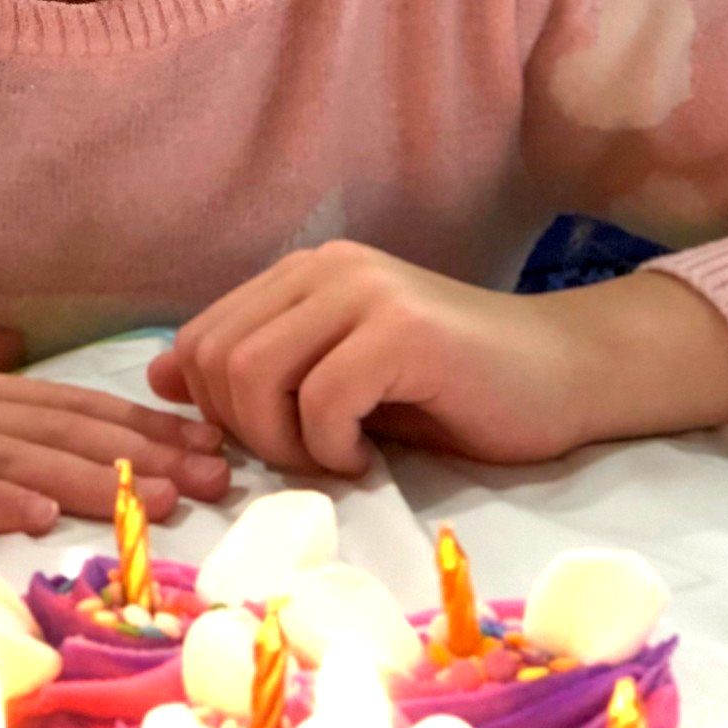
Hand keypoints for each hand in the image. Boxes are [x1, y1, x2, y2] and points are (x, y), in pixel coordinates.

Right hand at [0, 326, 232, 534]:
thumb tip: (11, 369)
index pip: (59, 401)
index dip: (136, 420)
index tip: (206, 440)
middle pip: (57, 426)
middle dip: (144, 451)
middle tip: (220, 476)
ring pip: (12, 452)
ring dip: (92, 477)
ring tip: (160, 499)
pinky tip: (37, 518)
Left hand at [147, 242, 727, 471]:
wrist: (565, 376)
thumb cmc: (451, 389)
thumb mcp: (336, 377)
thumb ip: (259, 371)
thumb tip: (162, 378)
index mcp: (302, 274)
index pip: (198, 339)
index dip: (210, 409)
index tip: (268, 446)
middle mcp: (326, 268)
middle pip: (216, 358)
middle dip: (244, 431)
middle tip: (304, 459)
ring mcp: (366, 293)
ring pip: (256, 374)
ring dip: (286, 442)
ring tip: (337, 457)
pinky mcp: (404, 332)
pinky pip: (321, 400)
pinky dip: (332, 448)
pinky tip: (371, 457)